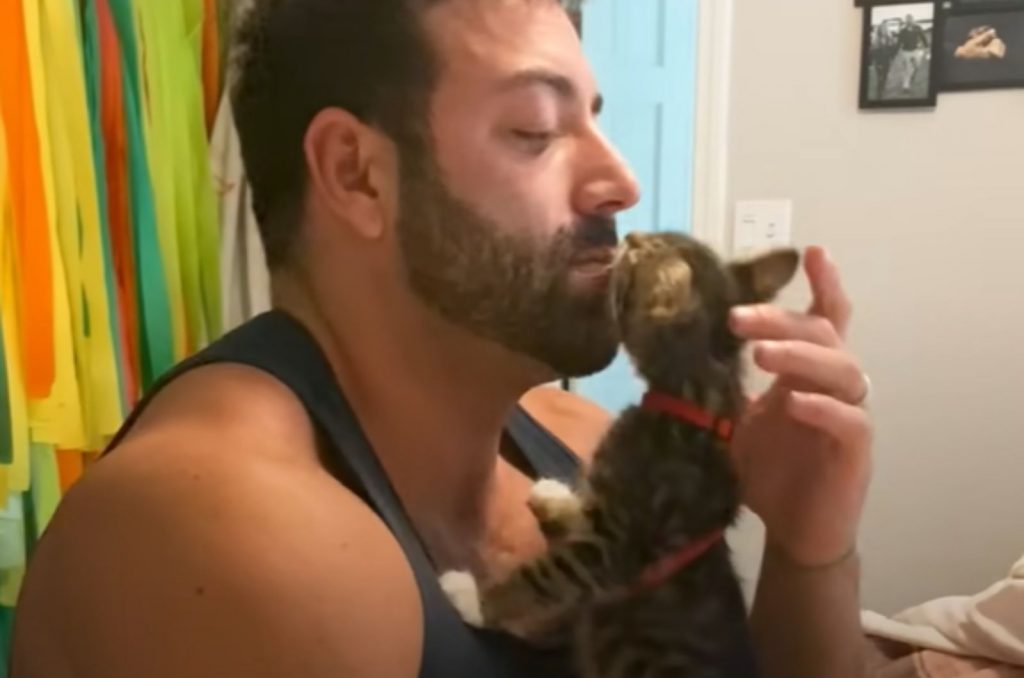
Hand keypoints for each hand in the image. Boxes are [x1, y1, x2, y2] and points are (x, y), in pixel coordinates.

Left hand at [728, 247, 872, 567]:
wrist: (792, 532)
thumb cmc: (768, 473)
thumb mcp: (736, 421)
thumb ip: (725, 384)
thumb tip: (680, 349)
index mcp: (806, 374)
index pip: (823, 319)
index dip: (823, 284)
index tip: (809, 250)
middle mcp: (832, 387)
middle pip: (823, 335)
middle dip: (781, 320)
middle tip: (738, 318)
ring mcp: (849, 416)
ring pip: (842, 370)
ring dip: (801, 356)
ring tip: (761, 355)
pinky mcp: (856, 452)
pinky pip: (851, 421)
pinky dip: (824, 408)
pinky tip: (796, 403)